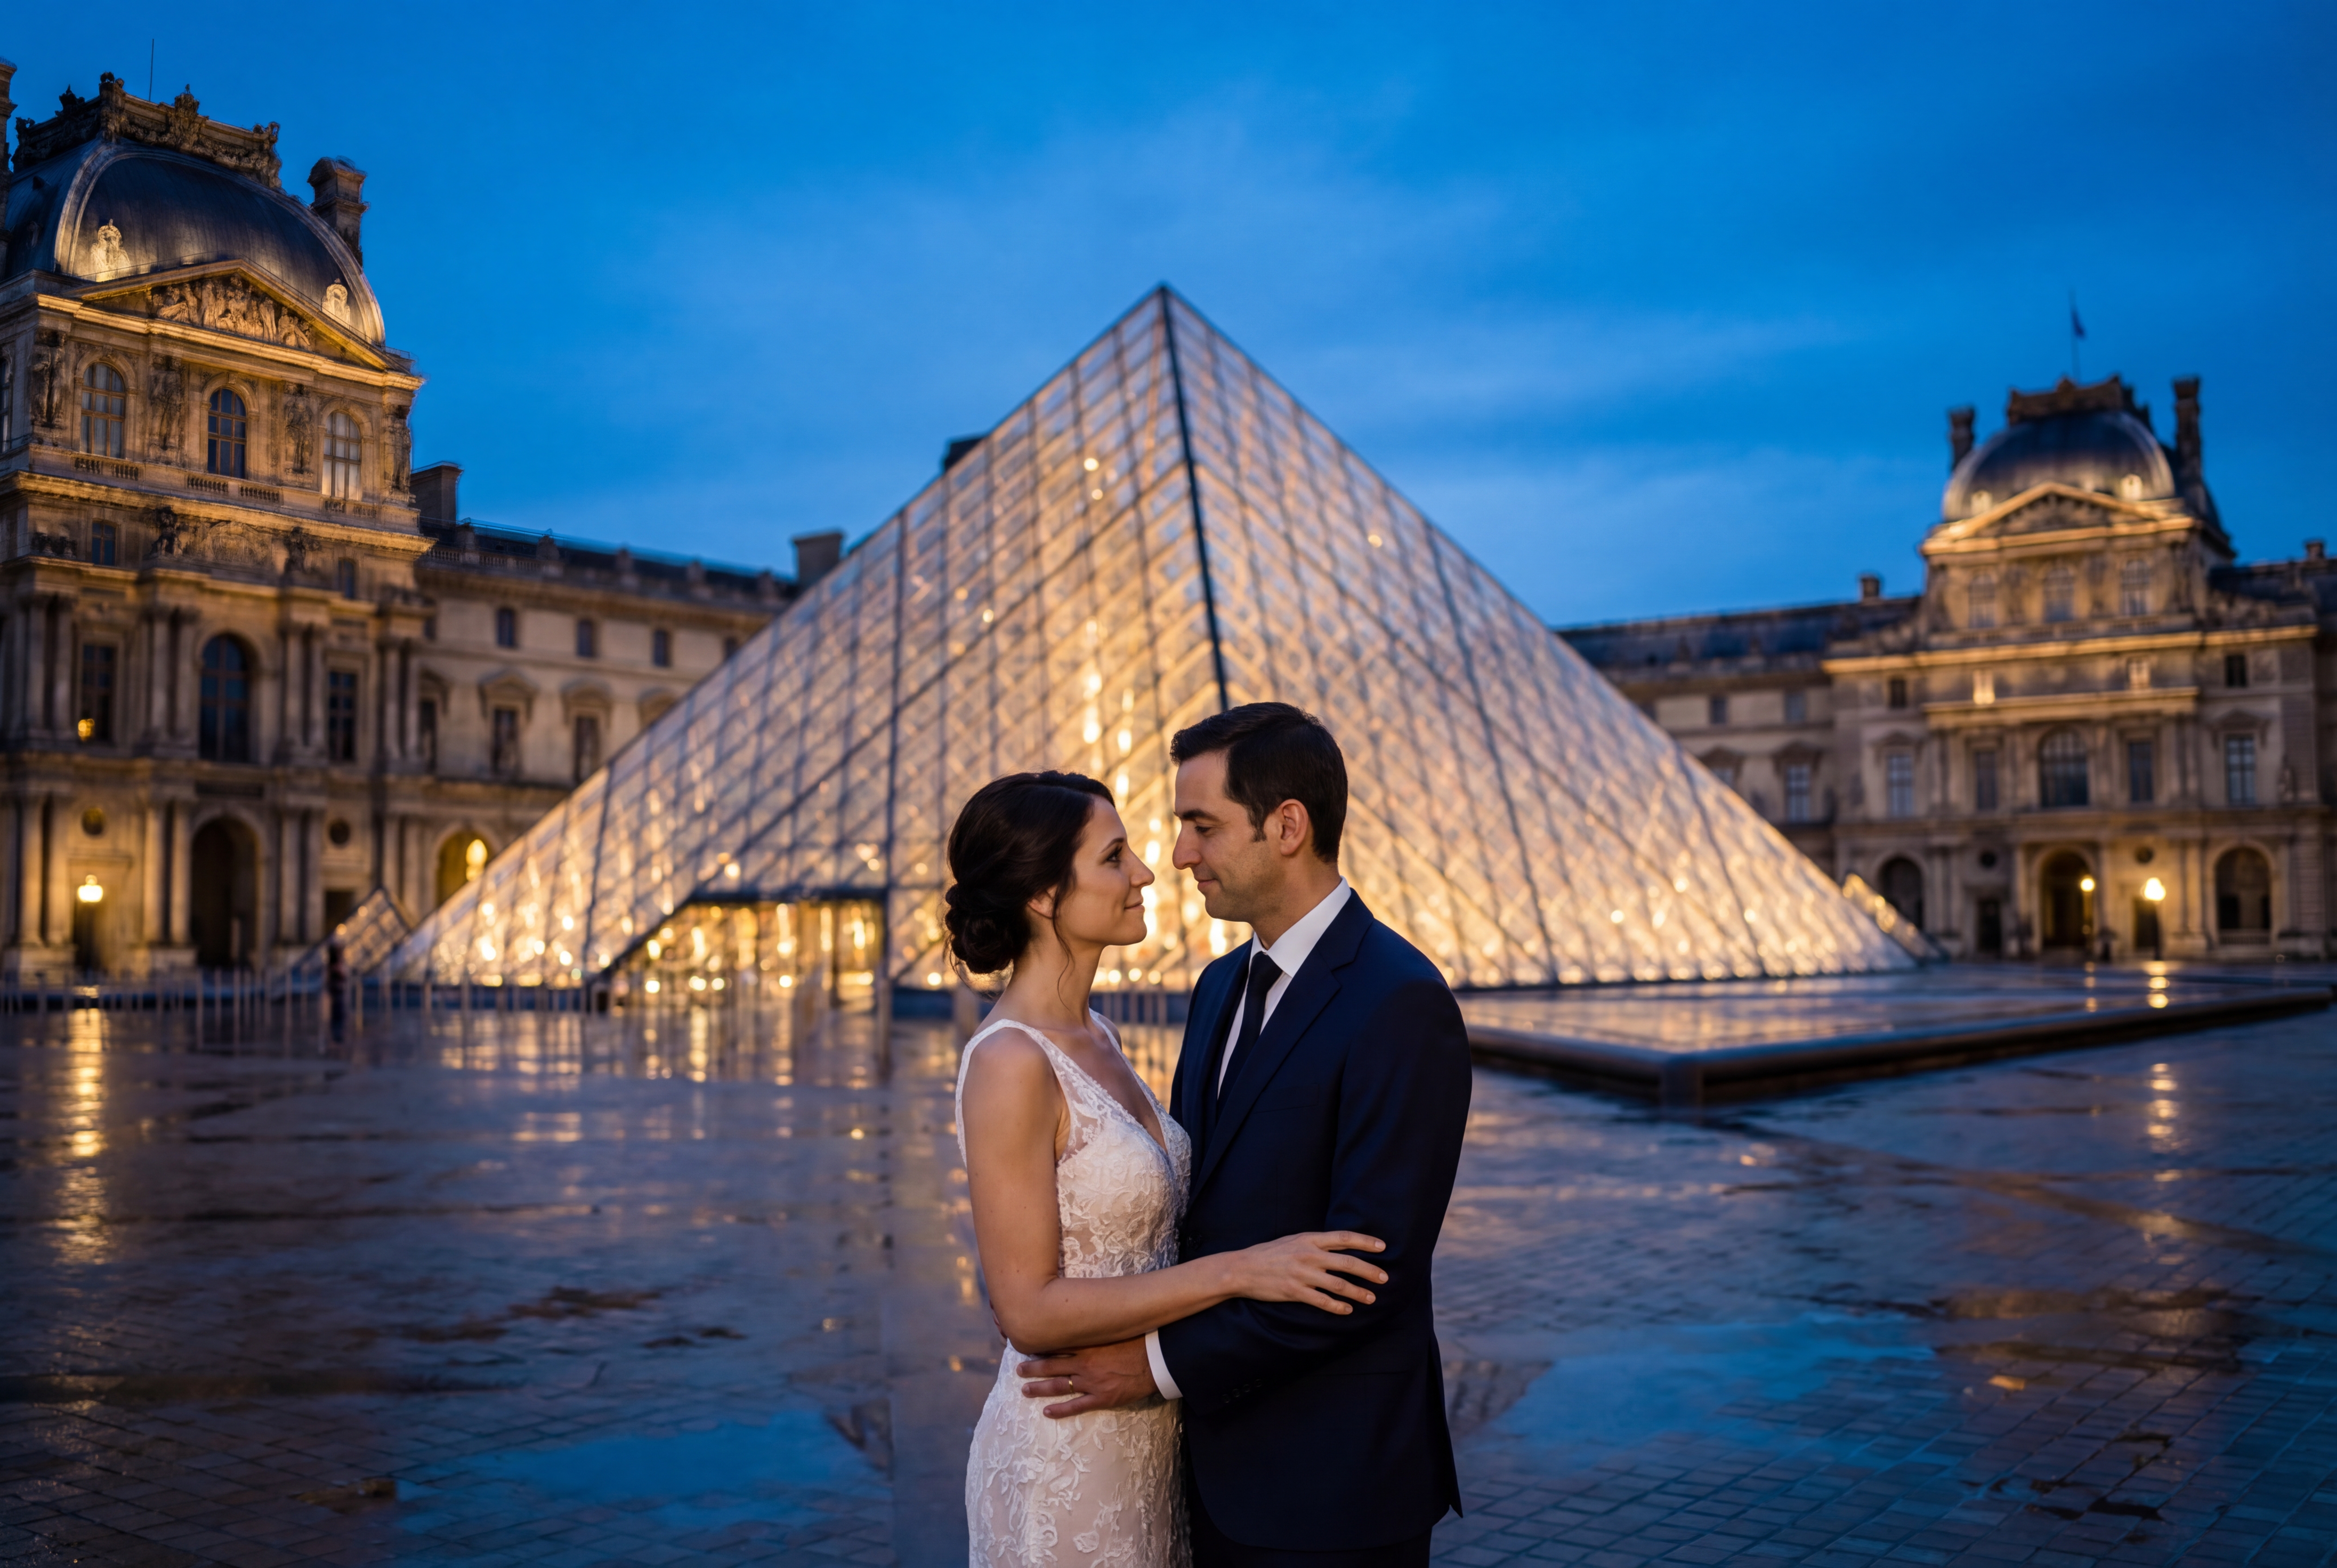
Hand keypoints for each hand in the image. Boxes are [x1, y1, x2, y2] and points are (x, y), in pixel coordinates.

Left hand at [1018, 1337, 1156, 1418]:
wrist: (1158, 1359)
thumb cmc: (1139, 1339)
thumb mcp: (1114, 1327)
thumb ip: (1097, 1326)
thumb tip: (1083, 1318)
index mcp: (1088, 1342)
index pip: (1057, 1343)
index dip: (1041, 1345)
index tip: (1027, 1346)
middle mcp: (1085, 1362)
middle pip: (1051, 1365)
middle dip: (1033, 1367)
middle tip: (1017, 1369)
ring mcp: (1092, 1382)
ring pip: (1059, 1386)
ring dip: (1039, 1388)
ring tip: (1024, 1389)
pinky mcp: (1102, 1398)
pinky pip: (1076, 1406)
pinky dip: (1060, 1410)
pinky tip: (1047, 1412)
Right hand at [1228, 1231, 1386, 1313]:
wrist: (1242, 1269)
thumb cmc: (1268, 1254)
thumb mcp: (1292, 1240)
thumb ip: (1314, 1243)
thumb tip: (1338, 1246)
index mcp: (1308, 1239)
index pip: (1344, 1238)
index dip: (1365, 1242)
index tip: (1382, 1247)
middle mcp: (1308, 1255)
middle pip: (1347, 1263)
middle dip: (1369, 1271)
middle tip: (1384, 1278)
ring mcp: (1302, 1274)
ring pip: (1338, 1285)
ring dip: (1358, 1293)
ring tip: (1371, 1298)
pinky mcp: (1295, 1292)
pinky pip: (1322, 1301)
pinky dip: (1337, 1307)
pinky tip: (1347, 1311)